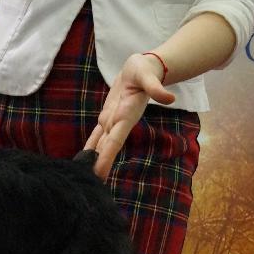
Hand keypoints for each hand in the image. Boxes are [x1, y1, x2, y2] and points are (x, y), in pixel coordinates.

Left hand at [85, 53, 174, 178]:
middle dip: (98, 166)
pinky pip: (98, 134)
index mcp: (126, 116)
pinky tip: (84, 157)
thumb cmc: (146, 70)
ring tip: (83, 176)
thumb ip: (157, 88)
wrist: (144, 68)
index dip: (106, 157)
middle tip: (87, 185)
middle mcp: (119, 122)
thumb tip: (170, 99)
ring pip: (101, 144)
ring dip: (93, 159)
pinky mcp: (108, 115)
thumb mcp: (149, 76)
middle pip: (106, 148)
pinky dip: (91, 145)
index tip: (100, 174)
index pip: (115, 140)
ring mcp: (113, 120)